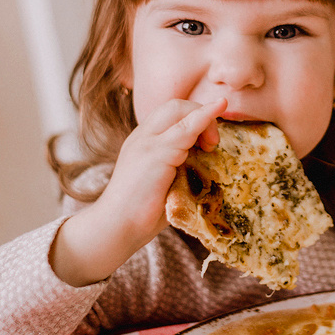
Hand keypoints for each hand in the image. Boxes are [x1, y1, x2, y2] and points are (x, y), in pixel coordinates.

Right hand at [50, 97, 226, 285]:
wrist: (116, 227)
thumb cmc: (141, 213)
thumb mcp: (163, 181)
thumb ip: (178, 166)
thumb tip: (206, 163)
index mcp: (143, 141)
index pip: (170, 114)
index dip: (194, 116)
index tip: (209, 138)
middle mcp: (142, 136)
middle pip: (175, 106)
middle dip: (201, 114)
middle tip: (213, 144)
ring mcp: (147, 142)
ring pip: (180, 111)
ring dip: (205, 121)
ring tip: (212, 146)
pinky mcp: (156, 153)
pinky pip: (186, 128)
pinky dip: (205, 117)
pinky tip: (218, 108)